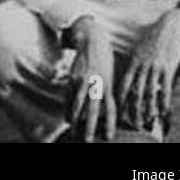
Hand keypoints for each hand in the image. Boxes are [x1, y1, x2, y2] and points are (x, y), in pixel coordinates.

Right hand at [67, 17, 116, 141]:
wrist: (91, 39)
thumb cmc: (105, 58)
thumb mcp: (111, 74)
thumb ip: (110, 89)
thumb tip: (111, 106)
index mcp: (109, 84)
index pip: (110, 108)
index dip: (109, 123)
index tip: (108, 136)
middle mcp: (96, 84)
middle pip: (93, 109)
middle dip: (89, 126)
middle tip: (88, 140)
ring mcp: (83, 80)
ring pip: (78, 103)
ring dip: (75, 118)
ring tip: (73, 130)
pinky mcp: (73, 76)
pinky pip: (69, 95)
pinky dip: (68, 107)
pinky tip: (67, 117)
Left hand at [118, 6, 179, 129]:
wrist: (169, 26)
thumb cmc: (154, 38)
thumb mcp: (140, 49)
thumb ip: (136, 63)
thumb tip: (132, 75)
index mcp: (133, 61)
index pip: (123, 82)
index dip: (119, 96)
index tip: (116, 108)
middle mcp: (141, 65)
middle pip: (134, 91)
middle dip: (132, 108)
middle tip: (130, 121)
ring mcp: (154, 67)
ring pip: (148, 91)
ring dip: (147, 108)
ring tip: (146, 121)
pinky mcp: (167, 68)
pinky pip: (164, 88)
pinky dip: (163, 101)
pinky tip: (164, 111)